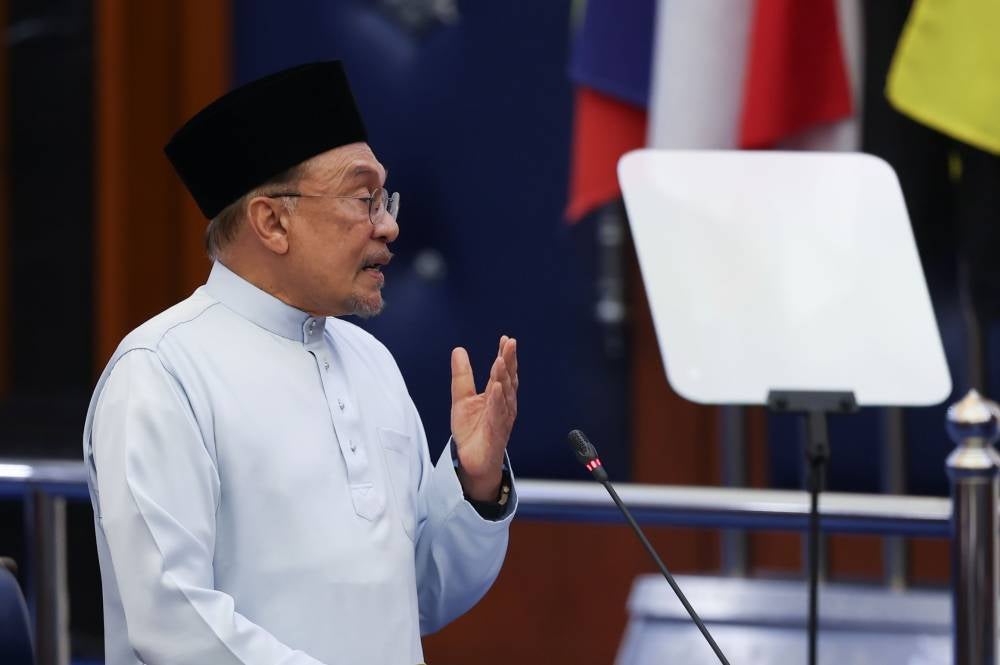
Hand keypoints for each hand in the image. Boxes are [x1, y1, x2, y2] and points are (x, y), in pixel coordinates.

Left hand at [450, 335, 517, 500]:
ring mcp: (502, 418)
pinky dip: (499, 400)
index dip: (505, 355)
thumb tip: (459, 350)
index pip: (502, 372)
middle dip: (509, 361)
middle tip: (510, 343)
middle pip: (508, 379)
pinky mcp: (496, 431)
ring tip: (501, 360)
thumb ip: (463, 376)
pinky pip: (498, 414)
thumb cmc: (472, 431)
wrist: (472, 461)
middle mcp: (503, 405)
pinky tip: (498, 388)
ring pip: (505, 394)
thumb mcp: (462, 398)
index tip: (505, 339)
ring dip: (504, 377)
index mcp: (497, 396)